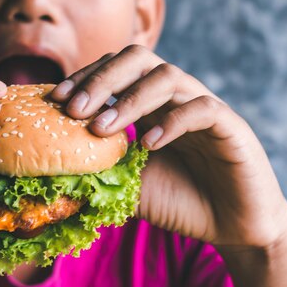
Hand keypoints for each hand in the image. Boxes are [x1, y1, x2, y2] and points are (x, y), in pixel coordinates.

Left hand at [50, 45, 286, 248]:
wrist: (231, 227)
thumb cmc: (179, 201)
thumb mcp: (128, 185)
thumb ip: (99, 169)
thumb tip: (54, 165)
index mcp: (149, 103)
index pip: (114, 69)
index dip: (84, 77)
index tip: (54, 99)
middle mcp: (175, 97)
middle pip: (138, 58)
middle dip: (101, 79)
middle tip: (73, 108)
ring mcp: (204, 107)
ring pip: (167, 76)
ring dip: (129, 99)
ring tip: (101, 130)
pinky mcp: (232, 127)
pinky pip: (203, 109)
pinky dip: (172, 122)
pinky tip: (149, 144)